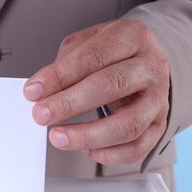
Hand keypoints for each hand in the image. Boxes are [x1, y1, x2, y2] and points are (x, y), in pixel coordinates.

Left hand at [23, 19, 169, 164]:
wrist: (146, 61)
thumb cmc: (111, 53)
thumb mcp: (86, 43)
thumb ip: (64, 64)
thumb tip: (40, 91)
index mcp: (132, 38)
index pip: (93, 56)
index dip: (59, 75)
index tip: (33, 91)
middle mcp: (151, 67)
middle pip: (111, 86)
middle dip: (69, 104)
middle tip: (40, 115)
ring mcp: (158, 99)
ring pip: (128, 124)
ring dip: (88, 135)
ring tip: (58, 137)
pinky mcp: (159, 124)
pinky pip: (138, 147)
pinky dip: (110, 154)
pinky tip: (86, 149)